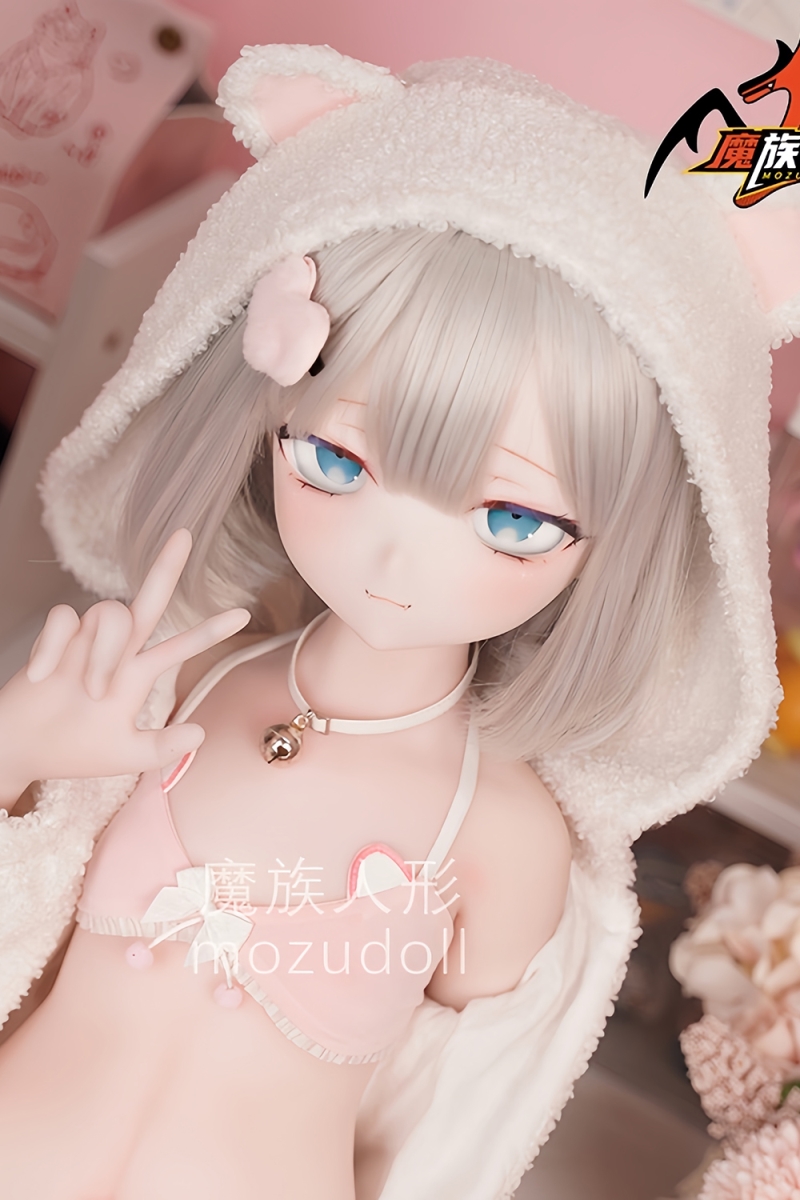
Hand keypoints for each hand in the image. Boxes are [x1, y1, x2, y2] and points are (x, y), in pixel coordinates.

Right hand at [0, 530, 249, 803]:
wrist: (22, 751)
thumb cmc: (74, 751)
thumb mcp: (127, 756)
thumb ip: (163, 748)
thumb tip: (200, 733)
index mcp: (138, 674)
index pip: (180, 645)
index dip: (209, 631)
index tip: (243, 614)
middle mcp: (117, 652)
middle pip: (147, 601)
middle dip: (166, 568)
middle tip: (186, 534)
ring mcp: (86, 642)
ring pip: (110, 613)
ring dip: (105, 653)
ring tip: (90, 692)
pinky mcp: (54, 639)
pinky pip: (64, 620)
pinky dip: (55, 647)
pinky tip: (42, 676)